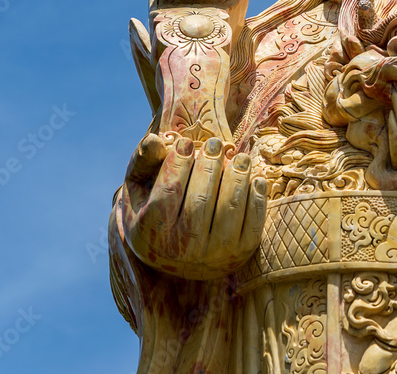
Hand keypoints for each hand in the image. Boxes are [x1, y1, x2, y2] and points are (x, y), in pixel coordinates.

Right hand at [120, 133, 266, 278]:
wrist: (178, 256)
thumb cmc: (155, 211)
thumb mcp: (139, 189)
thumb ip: (143, 163)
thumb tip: (155, 140)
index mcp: (151, 234)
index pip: (168, 192)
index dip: (179, 163)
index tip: (186, 141)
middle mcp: (181, 250)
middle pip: (200, 201)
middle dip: (210, 166)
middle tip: (215, 143)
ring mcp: (213, 255)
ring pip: (229, 209)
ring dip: (238, 178)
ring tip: (240, 157)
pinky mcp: (239, 254)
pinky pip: (253, 223)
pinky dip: (256, 197)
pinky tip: (254, 178)